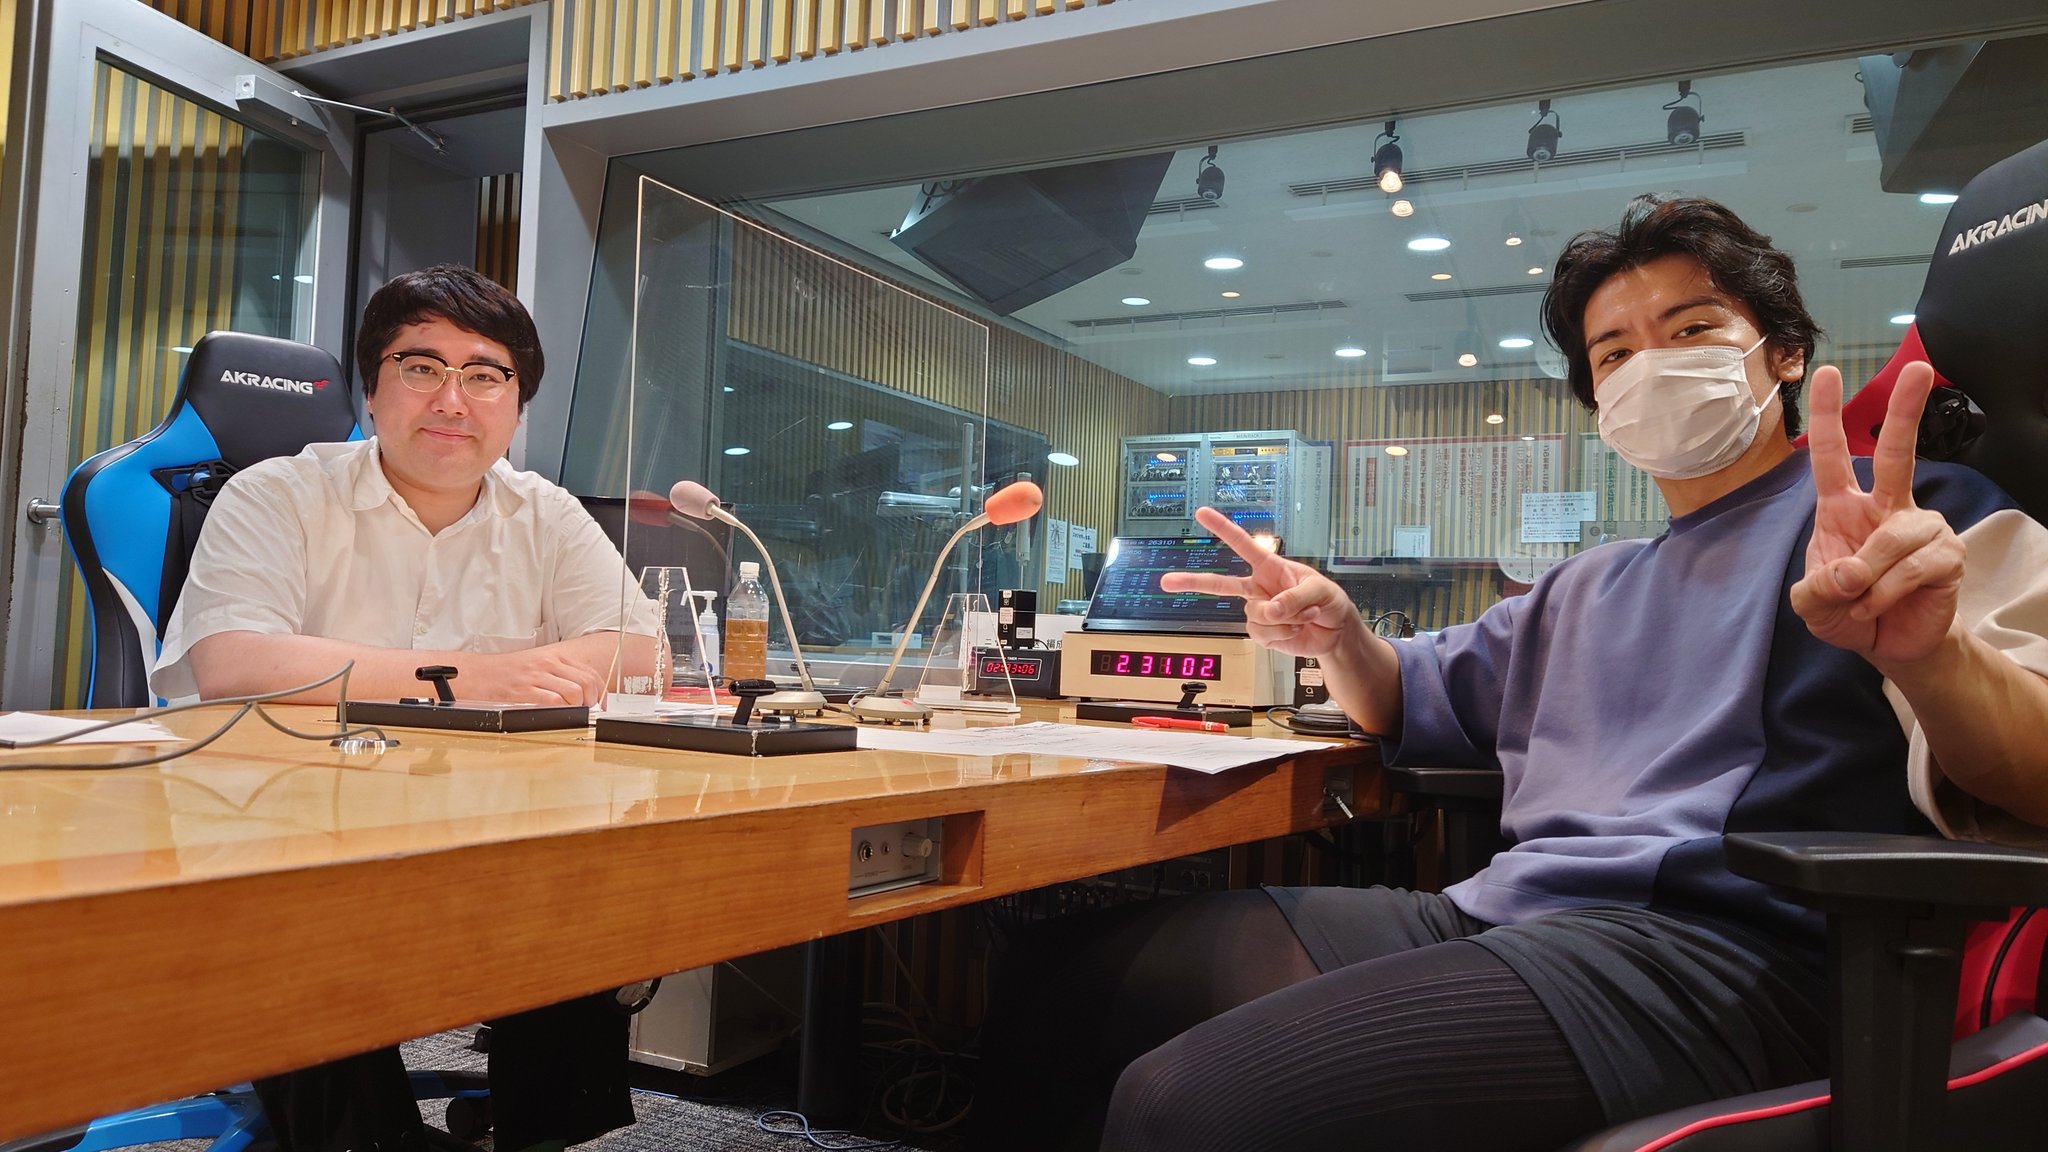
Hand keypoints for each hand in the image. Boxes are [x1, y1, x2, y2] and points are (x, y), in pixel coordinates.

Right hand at [466, 644, 609, 704]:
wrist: (474, 675)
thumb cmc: (504, 674)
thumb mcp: (535, 666)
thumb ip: (558, 676)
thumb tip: (582, 694)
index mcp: (553, 657)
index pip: (589, 673)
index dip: (600, 693)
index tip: (599, 705)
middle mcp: (547, 664)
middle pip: (587, 683)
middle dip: (592, 702)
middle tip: (586, 712)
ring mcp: (536, 677)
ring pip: (574, 692)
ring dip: (577, 708)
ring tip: (569, 714)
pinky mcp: (524, 692)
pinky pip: (553, 702)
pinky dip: (560, 711)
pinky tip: (554, 716)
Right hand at [1159, 506, 1368, 658]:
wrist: (1335, 632)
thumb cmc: (1330, 601)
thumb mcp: (1320, 591)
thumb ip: (1294, 599)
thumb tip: (1270, 611)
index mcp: (1271, 568)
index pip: (1243, 545)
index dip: (1223, 528)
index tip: (1202, 514)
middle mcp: (1259, 588)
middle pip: (1221, 585)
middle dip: (1193, 583)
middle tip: (1167, 581)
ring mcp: (1259, 612)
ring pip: (1255, 617)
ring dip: (1284, 620)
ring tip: (1304, 615)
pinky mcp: (1263, 634)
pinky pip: (1263, 635)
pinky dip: (1284, 635)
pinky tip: (1296, 629)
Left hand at [1790, 362, 1964, 665]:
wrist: (1889, 645)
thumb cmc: (1847, 610)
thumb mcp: (1812, 605)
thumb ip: (1814, 590)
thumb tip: (1849, 572)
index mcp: (1843, 507)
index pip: (1832, 455)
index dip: (1826, 415)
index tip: (1826, 372)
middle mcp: (1886, 506)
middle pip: (1898, 453)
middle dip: (1906, 410)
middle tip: (1919, 368)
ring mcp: (1922, 526)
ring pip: (1892, 538)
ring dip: (1866, 578)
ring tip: (1858, 600)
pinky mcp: (1948, 554)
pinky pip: (1912, 568)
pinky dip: (1885, 594)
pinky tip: (1878, 606)